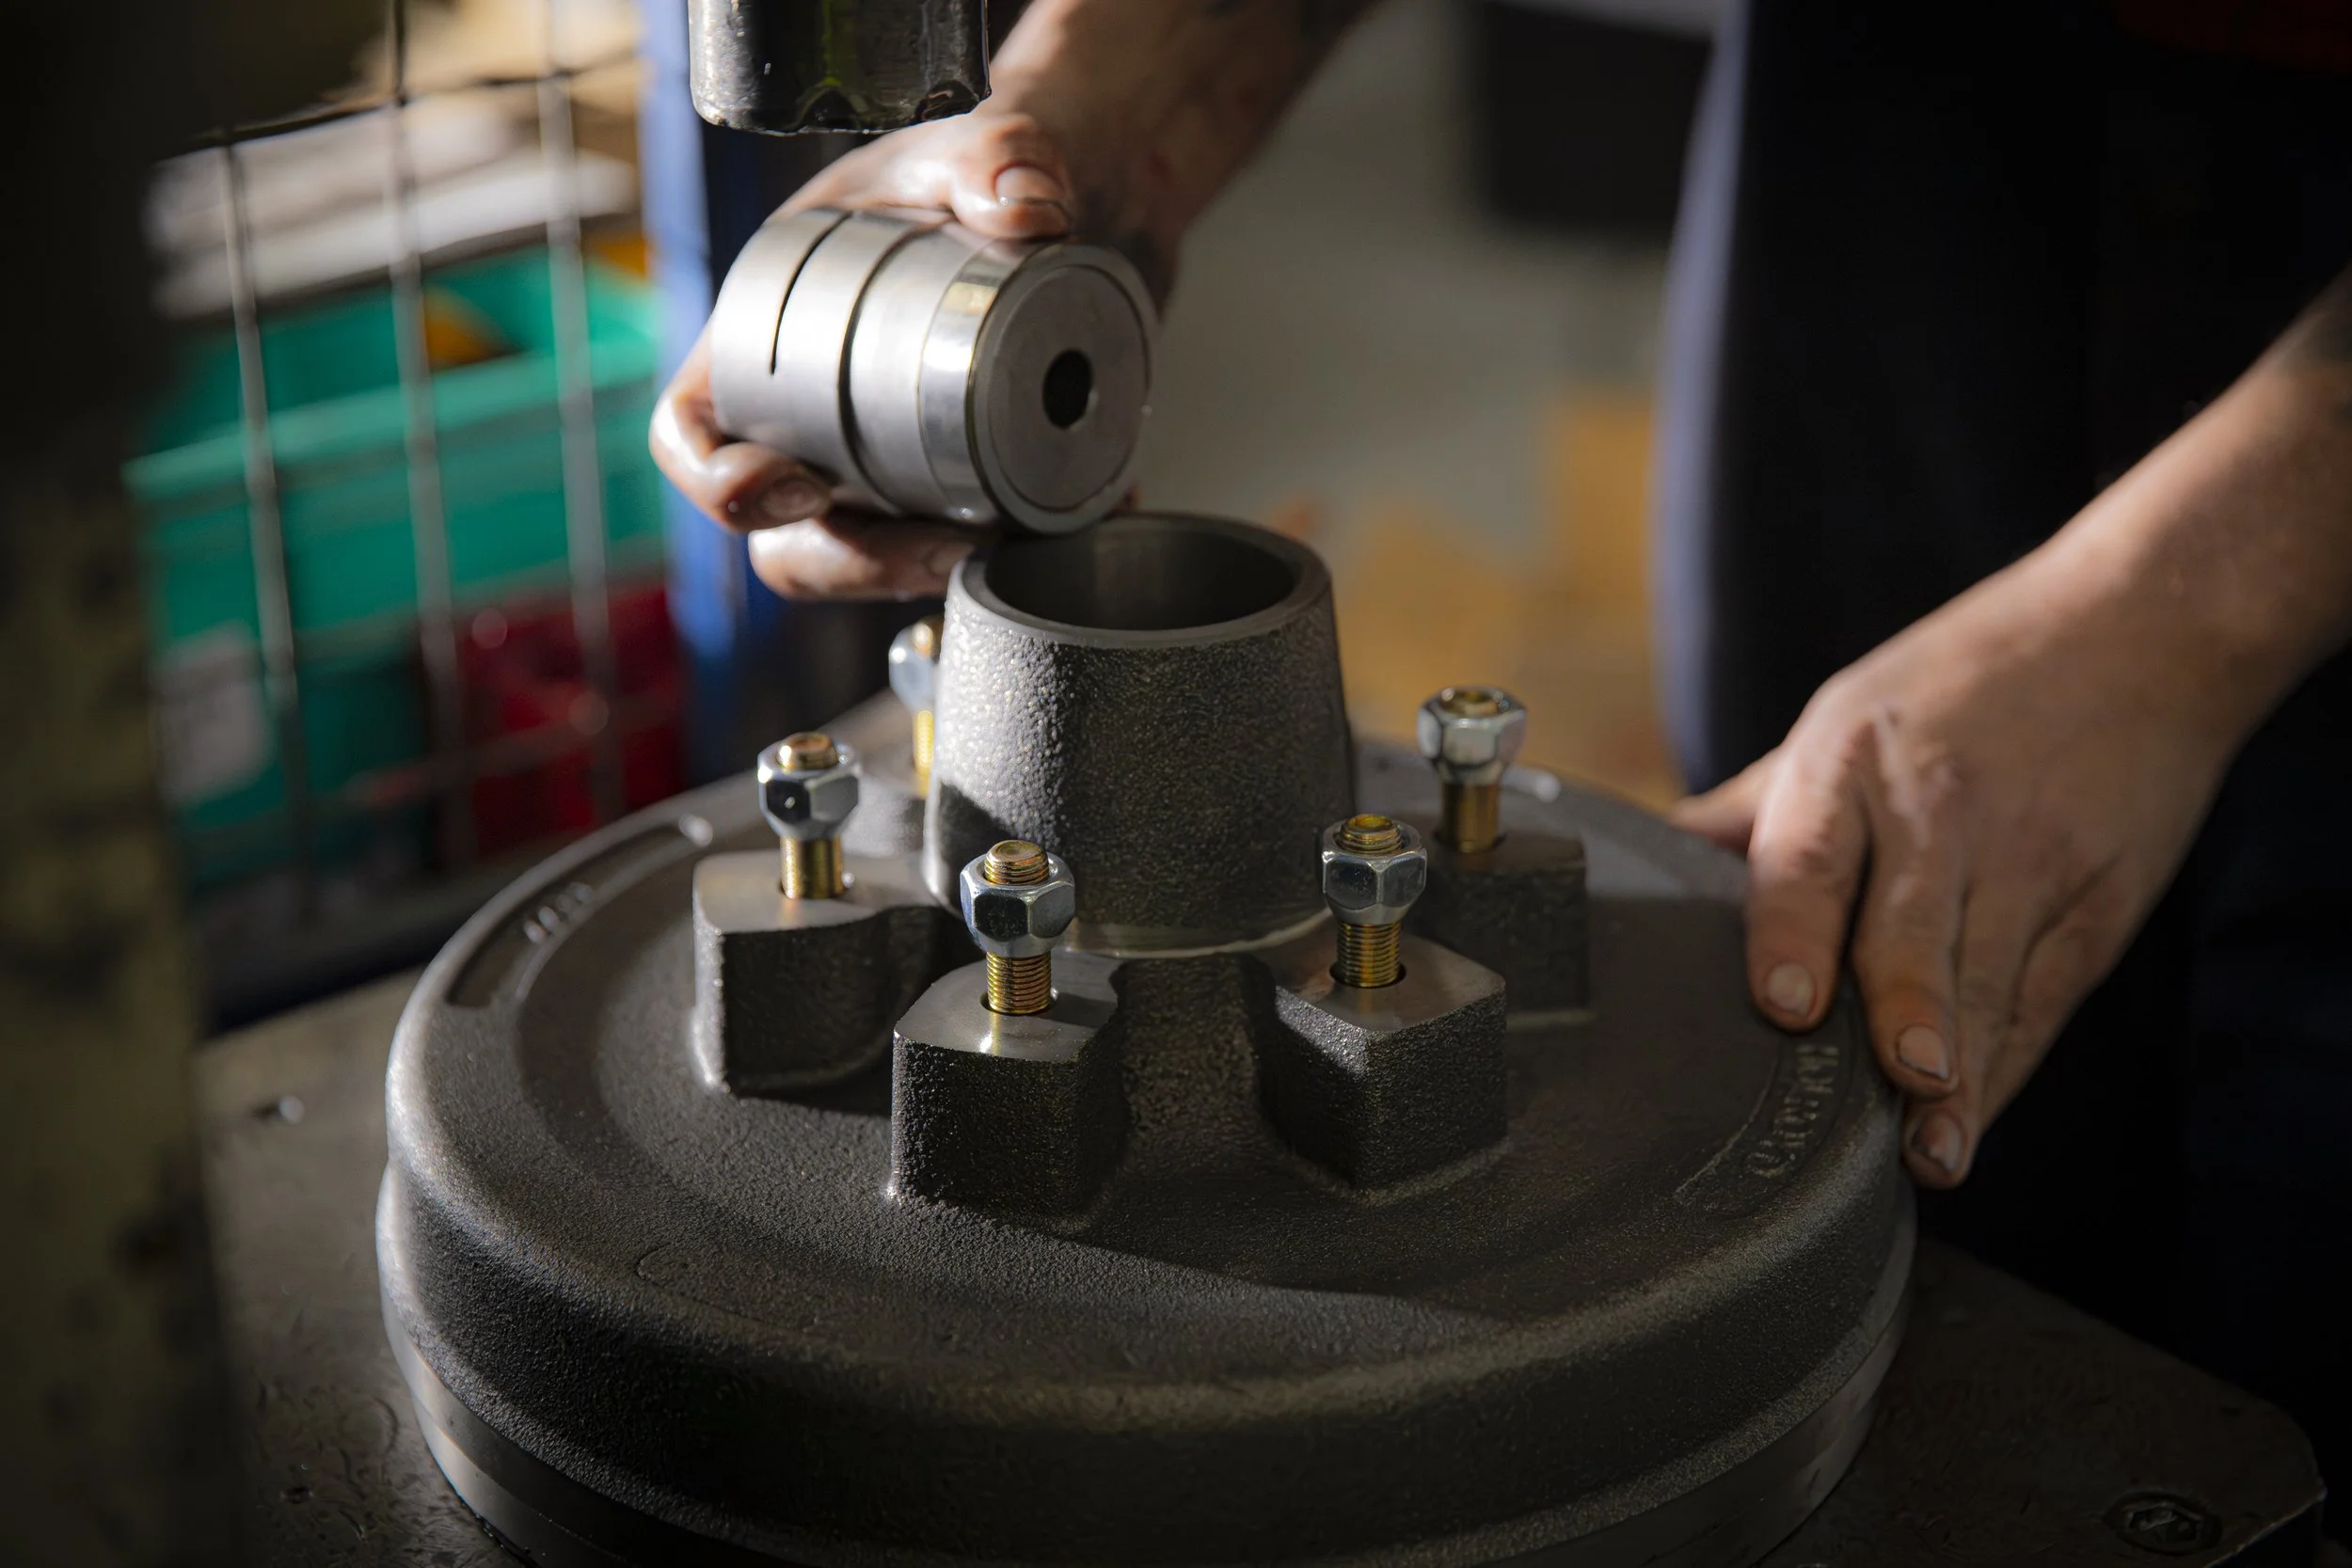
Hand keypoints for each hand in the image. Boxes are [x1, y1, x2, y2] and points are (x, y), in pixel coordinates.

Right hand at [647, 105, 1094, 599]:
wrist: (1083, 204)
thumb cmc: (985, 172)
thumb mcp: (988, 141)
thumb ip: (1005, 152)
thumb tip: (1030, 209)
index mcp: (768, 330)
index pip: (693, 429)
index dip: (717, 481)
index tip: (797, 487)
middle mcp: (811, 415)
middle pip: (786, 539)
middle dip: (856, 564)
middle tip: (946, 545)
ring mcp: (883, 464)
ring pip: (871, 565)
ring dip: (934, 574)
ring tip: (1016, 538)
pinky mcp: (957, 488)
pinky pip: (959, 553)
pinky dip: (1013, 557)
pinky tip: (1070, 527)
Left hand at [1670, 541, 2245, 1188]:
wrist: (2138, 626)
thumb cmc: (1959, 681)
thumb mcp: (1841, 719)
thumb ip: (1748, 812)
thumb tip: (1638, 867)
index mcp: (1845, 763)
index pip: (1811, 855)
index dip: (1795, 933)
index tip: (1788, 1004)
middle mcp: (1934, 815)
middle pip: (1910, 932)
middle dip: (1902, 1011)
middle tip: (1892, 1081)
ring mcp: (2026, 862)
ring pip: (1983, 985)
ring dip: (1960, 1076)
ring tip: (1931, 1150)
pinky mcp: (2097, 903)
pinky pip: (2040, 1002)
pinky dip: (2007, 1069)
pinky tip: (1971, 1123)